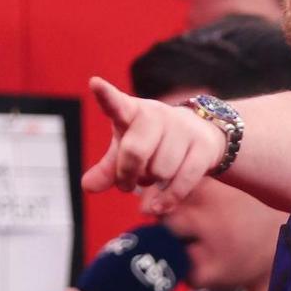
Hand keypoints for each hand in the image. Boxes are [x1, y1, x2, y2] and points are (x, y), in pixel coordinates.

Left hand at [81, 77, 225, 211]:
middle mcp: (158, 115)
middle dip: (127, 174)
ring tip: (154, 175)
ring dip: (153, 183)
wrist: (202, 135)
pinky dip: (167, 199)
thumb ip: (107, 169)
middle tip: (126, 184)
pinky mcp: (203, 147)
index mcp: (133, 111)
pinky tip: (157, 207)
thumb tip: (87, 187)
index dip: (106, 95)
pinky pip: (182, 181)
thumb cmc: (154, 141)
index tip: (94, 83)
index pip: (117, 104)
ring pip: (160, 171)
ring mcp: (183, 129)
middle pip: (135, 151)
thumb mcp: (127, 150)